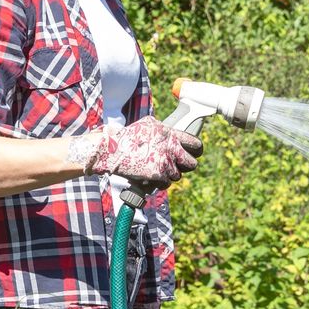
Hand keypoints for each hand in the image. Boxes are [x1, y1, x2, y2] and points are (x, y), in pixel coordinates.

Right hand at [70, 116, 202, 185]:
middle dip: (186, 166)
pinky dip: (160, 183)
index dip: (197, 150)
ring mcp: (165, 161)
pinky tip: (151, 177)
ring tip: (156, 170)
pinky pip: (167, 183)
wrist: (111, 150)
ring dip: (169, 175)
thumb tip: (174, 134)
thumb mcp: (148, 125)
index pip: (195, 143)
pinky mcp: (158, 174)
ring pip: (177, 175)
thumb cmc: (127, 138)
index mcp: (169, 133)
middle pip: (192, 163)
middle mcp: (170, 146)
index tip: (195, 153)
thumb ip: (163, 130)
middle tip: (177, 166)